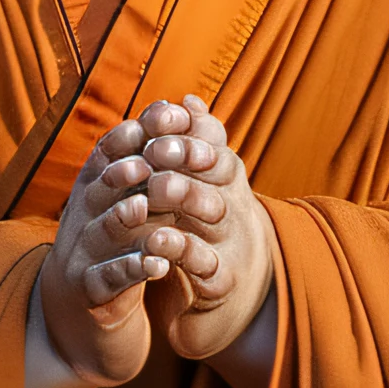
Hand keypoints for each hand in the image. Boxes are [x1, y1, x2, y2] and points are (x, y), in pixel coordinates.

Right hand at [36, 116, 180, 387]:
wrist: (83, 320)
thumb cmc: (118, 248)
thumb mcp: (135, 202)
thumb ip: (159, 160)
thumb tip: (190, 105)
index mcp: (94, 187)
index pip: (109, 150)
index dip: (137, 132)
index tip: (170, 117)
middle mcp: (81, 214)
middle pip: (106, 186)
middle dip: (135, 169)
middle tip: (162, 158)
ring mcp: (81, 254)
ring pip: (103, 229)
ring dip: (125, 216)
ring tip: (145, 206)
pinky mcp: (90, 294)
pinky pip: (108, 279)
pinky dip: (131, 270)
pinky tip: (158, 265)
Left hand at [136, 94, 274, 364]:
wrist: (229, 289)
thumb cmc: (203, 225)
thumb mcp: (197, 184)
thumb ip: (189, 143)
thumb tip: (187, 99)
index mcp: (225, 173)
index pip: (213, 140)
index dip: (187, 128)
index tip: (158, 118)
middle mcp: (234, 200)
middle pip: (219, 169)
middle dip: (186, 156)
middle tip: (154, 149)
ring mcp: (231, 240)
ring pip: (216, 212)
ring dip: (186, 197)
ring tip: (155, 189)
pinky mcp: (221, 280)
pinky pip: (206, 264)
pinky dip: (182, 252)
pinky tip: (156, 242)